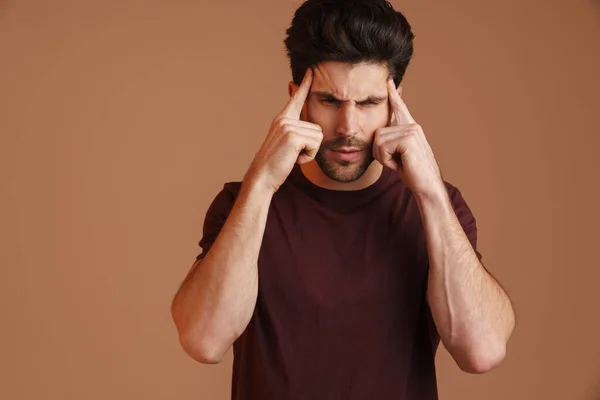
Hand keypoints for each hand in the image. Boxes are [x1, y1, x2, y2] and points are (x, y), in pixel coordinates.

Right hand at [245, 68, 323, 193]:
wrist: (262, 177)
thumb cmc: (275, 164)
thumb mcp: (285, 144)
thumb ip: (295, 132)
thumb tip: (308, 128)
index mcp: (282, 119)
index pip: (296, 98)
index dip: (305, 85)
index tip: (311, 71)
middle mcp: (284, 119)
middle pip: (317, 128)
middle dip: (311, 146)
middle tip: (293, 154)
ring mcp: (287, 126)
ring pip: (318, 136)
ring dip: (310, 152)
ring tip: (293, 156)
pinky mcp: (293, 136)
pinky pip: (316, 144)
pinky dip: (309, 156)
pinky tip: (295, 159)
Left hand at [372, 77, 443, 197]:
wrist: (427, 186)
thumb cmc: (414, 174)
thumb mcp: (400, 155)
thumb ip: (392, 142)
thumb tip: (379, 135)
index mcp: (411, 128)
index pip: (400, 108)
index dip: (393, 95)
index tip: (389, 81)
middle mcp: (412, 126)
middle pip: (378, 132)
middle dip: (379, 152)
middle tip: (395, 162)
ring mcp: (412, 131)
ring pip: (378, 140)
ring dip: (383, 157)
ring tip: (398, 163)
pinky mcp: (409, 139)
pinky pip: (383, 147)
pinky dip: (386, 160)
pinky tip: (399, 164)